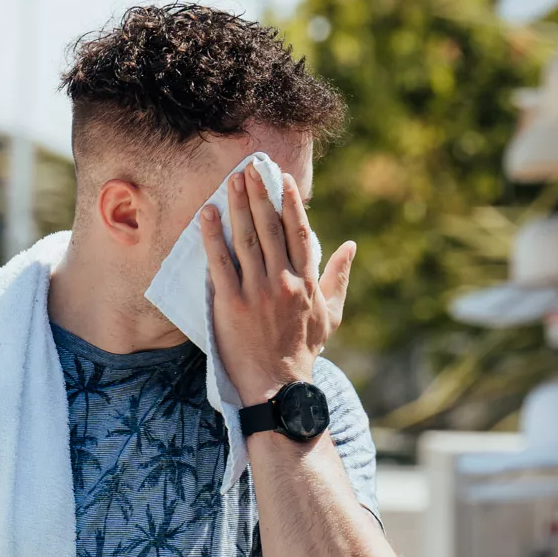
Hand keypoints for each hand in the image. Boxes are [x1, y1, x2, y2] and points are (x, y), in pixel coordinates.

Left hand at [198, 161, 354, 406]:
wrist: (278, 388)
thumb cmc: (304, 352)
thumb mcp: (331, 315)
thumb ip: (339, 278)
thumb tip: (350, 246)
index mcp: (307, 282)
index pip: (299, 232)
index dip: (291, 203)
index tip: (284, 179)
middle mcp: (283, 281)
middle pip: (270, 227)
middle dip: (261, 194)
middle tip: (252, 168)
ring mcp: (257, 291)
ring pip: (247, 239)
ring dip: (239, 206)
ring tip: (232, 180)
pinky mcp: (231, 304)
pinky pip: (220, 263)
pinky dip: (213, 236)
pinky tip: (207, 214)